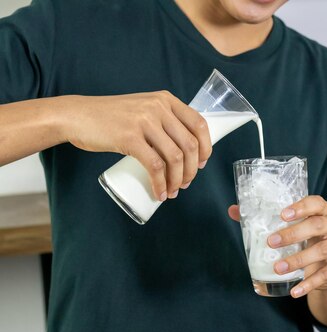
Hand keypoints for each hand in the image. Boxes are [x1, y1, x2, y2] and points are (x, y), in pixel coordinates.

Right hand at [58, 92, 211, 200]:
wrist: (77, 116)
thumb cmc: (111, 117)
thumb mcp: (143, 108)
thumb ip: (163, 120)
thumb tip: (185, 148)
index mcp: (166, 100)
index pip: (199, 124)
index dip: (206, 147)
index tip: (201, 164)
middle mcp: (158, 107)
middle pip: (189, 144)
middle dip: (192, 170)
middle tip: (185, 183)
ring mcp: (144, 122)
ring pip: (174, 157)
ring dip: (177, 180)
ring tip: (172, 191)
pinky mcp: (129, 138)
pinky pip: (155, 166)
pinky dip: (160, 183)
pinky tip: (159, 192)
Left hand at [228, 196, 326, 297]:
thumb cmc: (309, 239)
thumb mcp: (294, 228)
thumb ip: (266, 219)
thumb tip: (233, 211)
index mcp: (324, 211)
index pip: (316, 203)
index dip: (301, 207)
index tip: (283, 214)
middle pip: (318, 226)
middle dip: (294, 233)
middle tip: (271, 242)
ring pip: (322, 251)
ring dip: (298, 260)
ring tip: (278, 268)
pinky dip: (310, 283)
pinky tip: (295, 291)